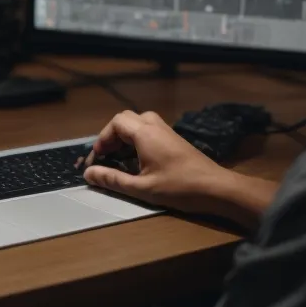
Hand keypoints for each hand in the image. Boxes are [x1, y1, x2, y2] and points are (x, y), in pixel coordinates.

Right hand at [81, 110, 257, 219]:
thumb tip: (89, 173)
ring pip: (139, 122)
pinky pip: (150, 129)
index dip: (103, 138)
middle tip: (107, 156)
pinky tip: (138, 160)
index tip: (98, 158)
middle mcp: (155, 126)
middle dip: (112, 136)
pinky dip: (137, 139)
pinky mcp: (174, 139)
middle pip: (126, 119)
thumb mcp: (142, 188)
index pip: (116, 123)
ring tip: (119, 157)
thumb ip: (113, 179)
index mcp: (145, 133)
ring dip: (125, 136)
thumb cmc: (179, 188)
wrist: (216, 188)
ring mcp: (167, 131)